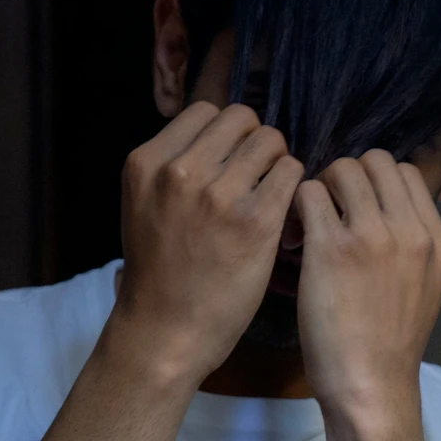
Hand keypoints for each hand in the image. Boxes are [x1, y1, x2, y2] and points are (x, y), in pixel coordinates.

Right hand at [113, 102, 303, 383]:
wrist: (165, 329)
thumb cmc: (161, 271)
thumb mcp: (145, 204)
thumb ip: (174, 166)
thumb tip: (221, 137)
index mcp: (146, 162)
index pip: (206, 111)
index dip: (227, 133)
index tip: (232, 161)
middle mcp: (180, 171)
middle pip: (242, 119)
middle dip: (255, 143)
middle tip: (258, 178)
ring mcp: (219, 195)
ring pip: (272, 141)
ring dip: (278, 165)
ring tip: (271, 196)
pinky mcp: (257, 222)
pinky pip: (293, 174)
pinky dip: (295, 188)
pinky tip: (285, 214)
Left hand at [295, 151, 440, 430]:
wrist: (371, 386)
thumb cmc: (392, 344)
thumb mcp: (424, 286)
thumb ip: (413, 245)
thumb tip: (384, 208)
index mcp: (439, 241)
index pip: (408, 173)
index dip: (377, 182)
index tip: (360, 209)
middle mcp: (412, 231)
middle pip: (375, 161)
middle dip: (347, 177)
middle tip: (331, 210)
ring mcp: (372, 237)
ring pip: (340, 170)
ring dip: (320, 189)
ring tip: (310, 225)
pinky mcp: (330, 248)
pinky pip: (306, 195)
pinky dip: (295, 210)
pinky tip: (295, 242)